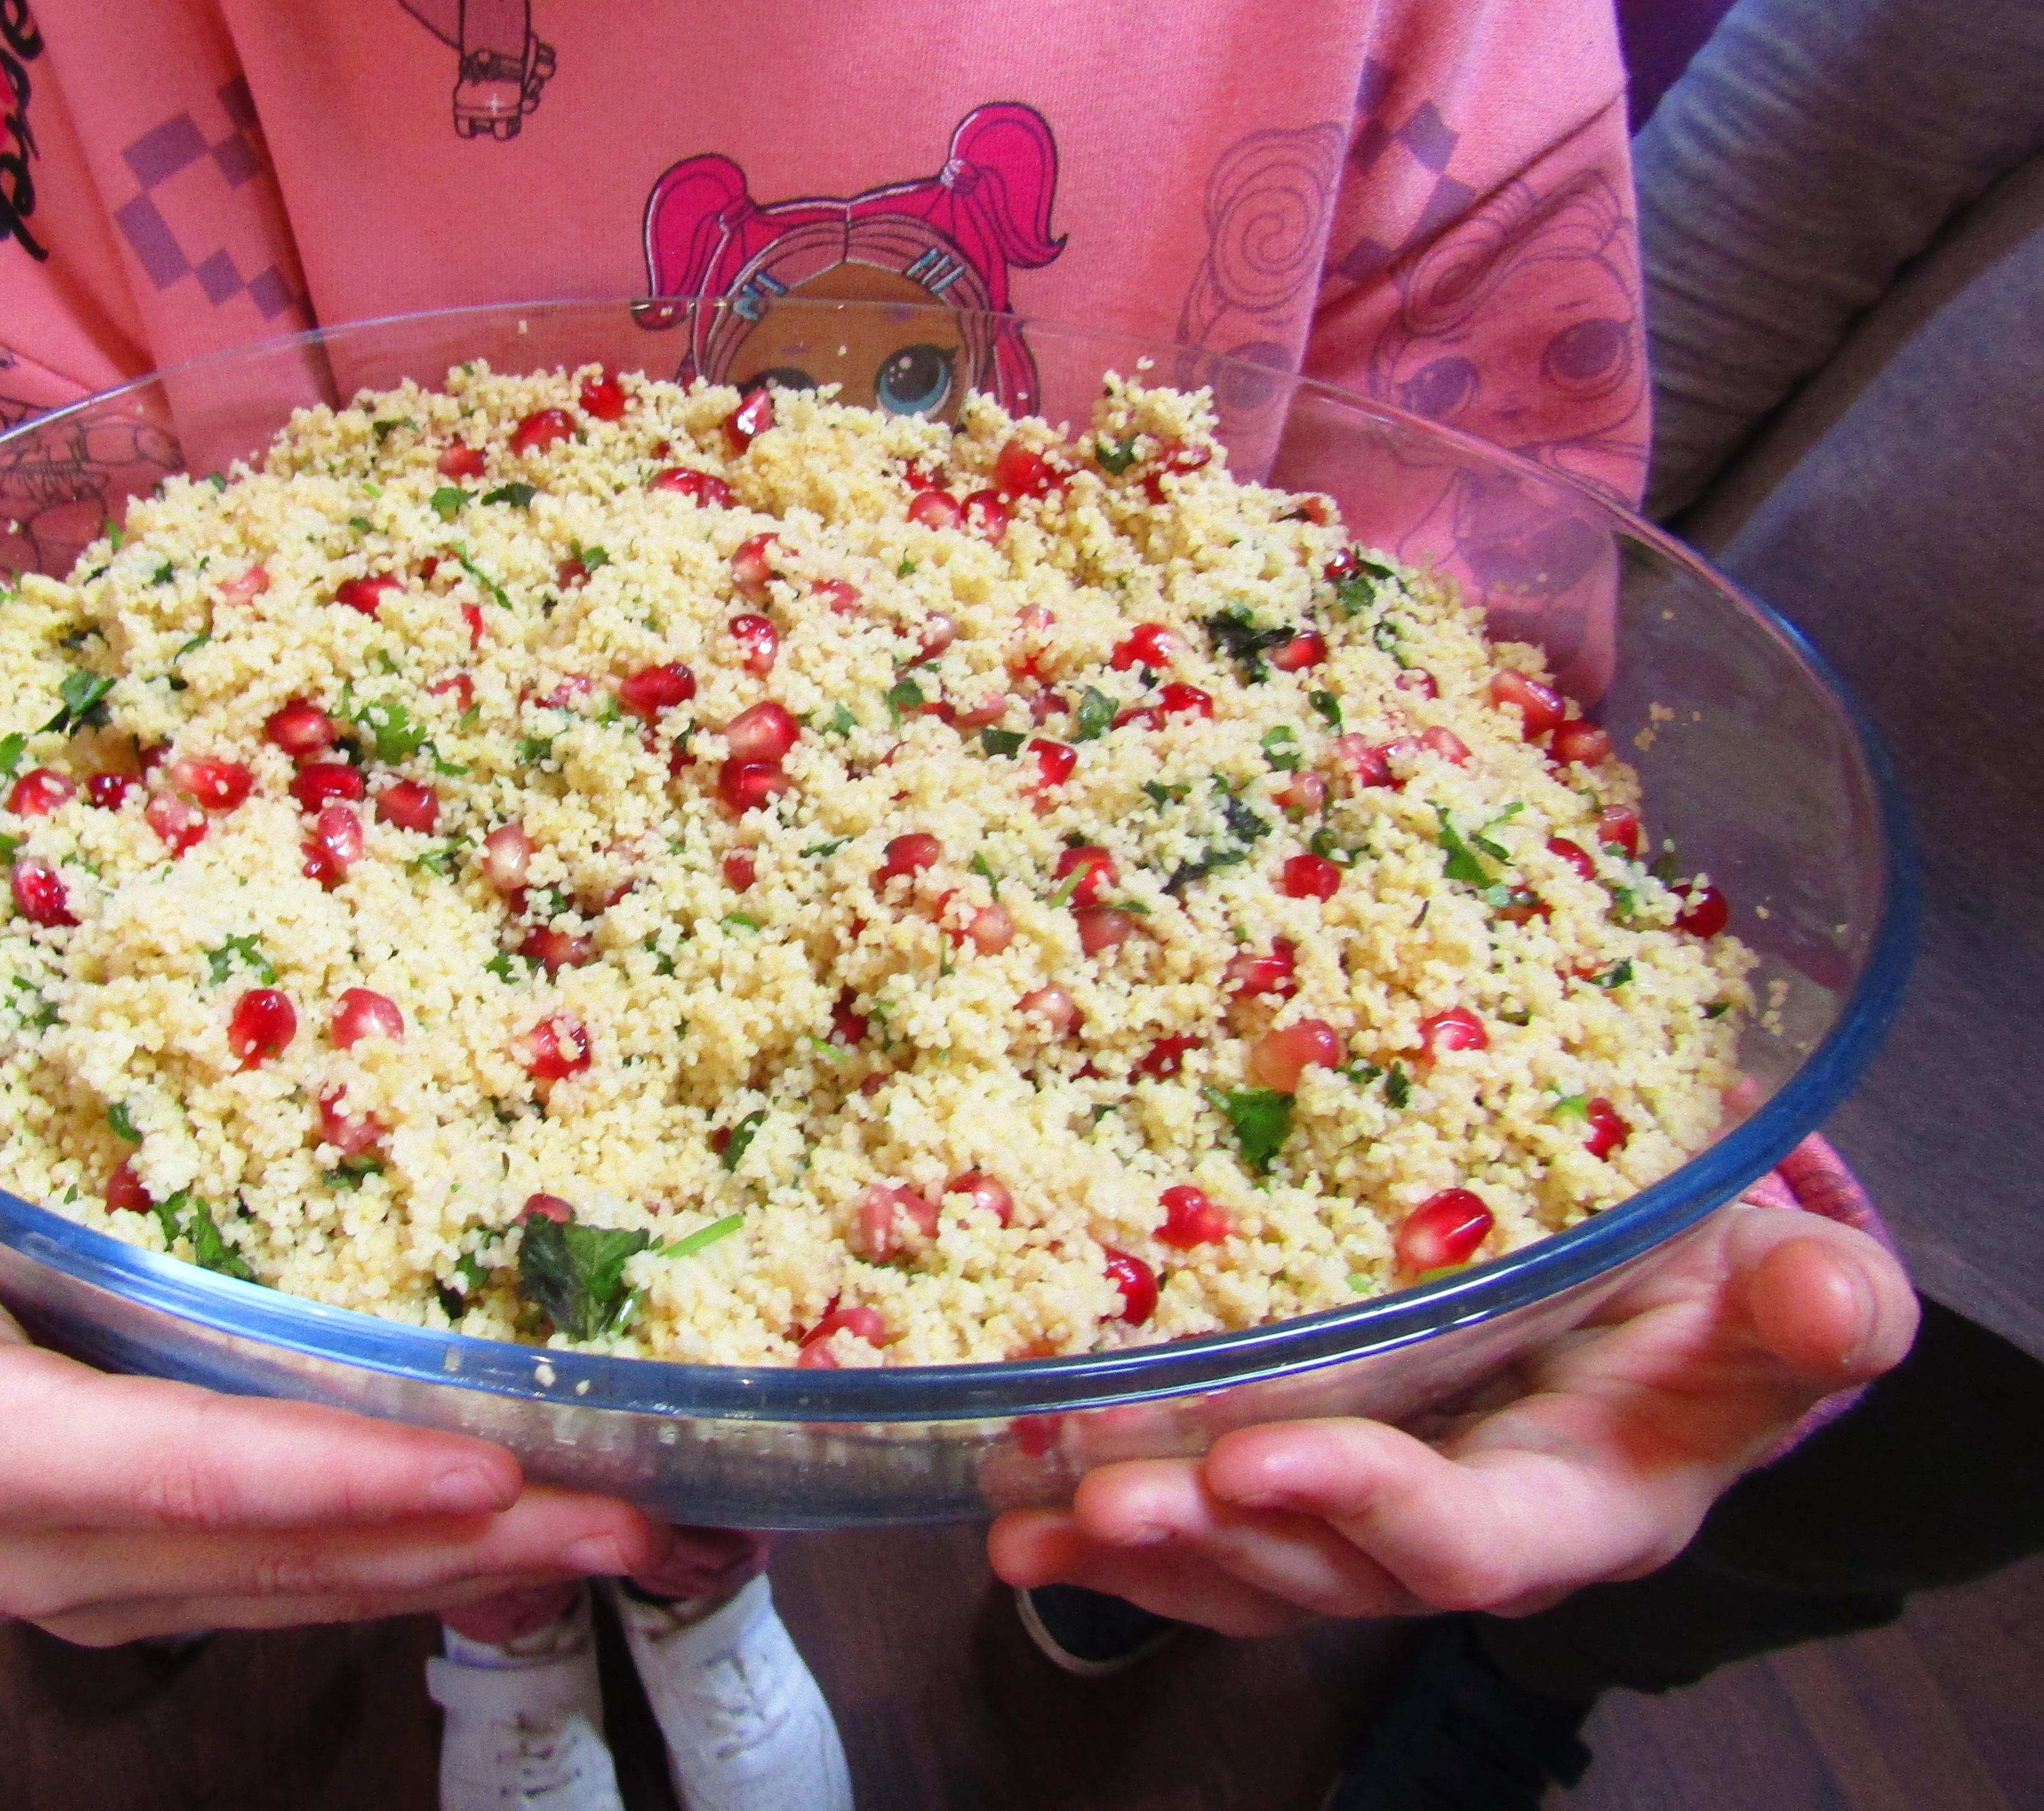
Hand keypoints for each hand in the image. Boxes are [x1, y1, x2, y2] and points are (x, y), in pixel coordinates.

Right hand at [0, 1153, 662, 1644]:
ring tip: (626, 1522)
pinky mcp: (151, 1565)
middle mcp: (63, 1552)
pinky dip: (414, 1556)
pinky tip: (514, 1525)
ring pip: (317, 1581)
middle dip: (473, 1540)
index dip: (344, 1479)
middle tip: (634, 1509)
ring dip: (475, 1562)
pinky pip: (300, 1574)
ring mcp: (115, 1577)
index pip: (195, 1478)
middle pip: (295, 1553)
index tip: (485, 1465)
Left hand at [988, 1205, 1915, 1632]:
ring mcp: (1381, 1519)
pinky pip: (1212, 1535)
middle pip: (1328, 1570)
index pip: (1471, 1535)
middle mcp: (1472, 1533)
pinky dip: (1115, 1531)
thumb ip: (1821, 1307)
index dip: (1363, 1505)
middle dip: (1211, 1536)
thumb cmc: (1730, 1294)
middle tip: (1098, 1493)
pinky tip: (1021, 1513)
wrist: (1682, 1301)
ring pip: (1249, 1568)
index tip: (1253, 1456)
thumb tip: (1835, 1300)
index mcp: (1589, 1503)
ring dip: (1140, 1547)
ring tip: (1030, 1519)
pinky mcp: (1315, 1486)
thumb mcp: (1795, 1287)